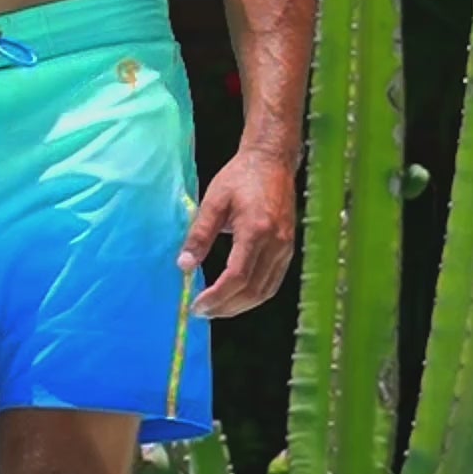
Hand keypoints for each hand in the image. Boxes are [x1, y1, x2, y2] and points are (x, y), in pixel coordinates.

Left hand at [180, 150, 295, 319]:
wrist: (272, 161)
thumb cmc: (240, 177)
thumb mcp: (213, 201)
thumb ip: (199, 235)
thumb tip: (183, 266)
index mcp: (256, 231)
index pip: (237, 277)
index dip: (217, 297)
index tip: (196, 306)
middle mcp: (276, 243)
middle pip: (253, 291)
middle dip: (226, 307)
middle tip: (202, 312)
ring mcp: (286, 248)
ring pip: (265, 291)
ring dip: (239, 306)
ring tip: (216, 309)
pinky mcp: (288, 249)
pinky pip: (273, 282)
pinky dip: (254, 296)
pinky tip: (236, 296)